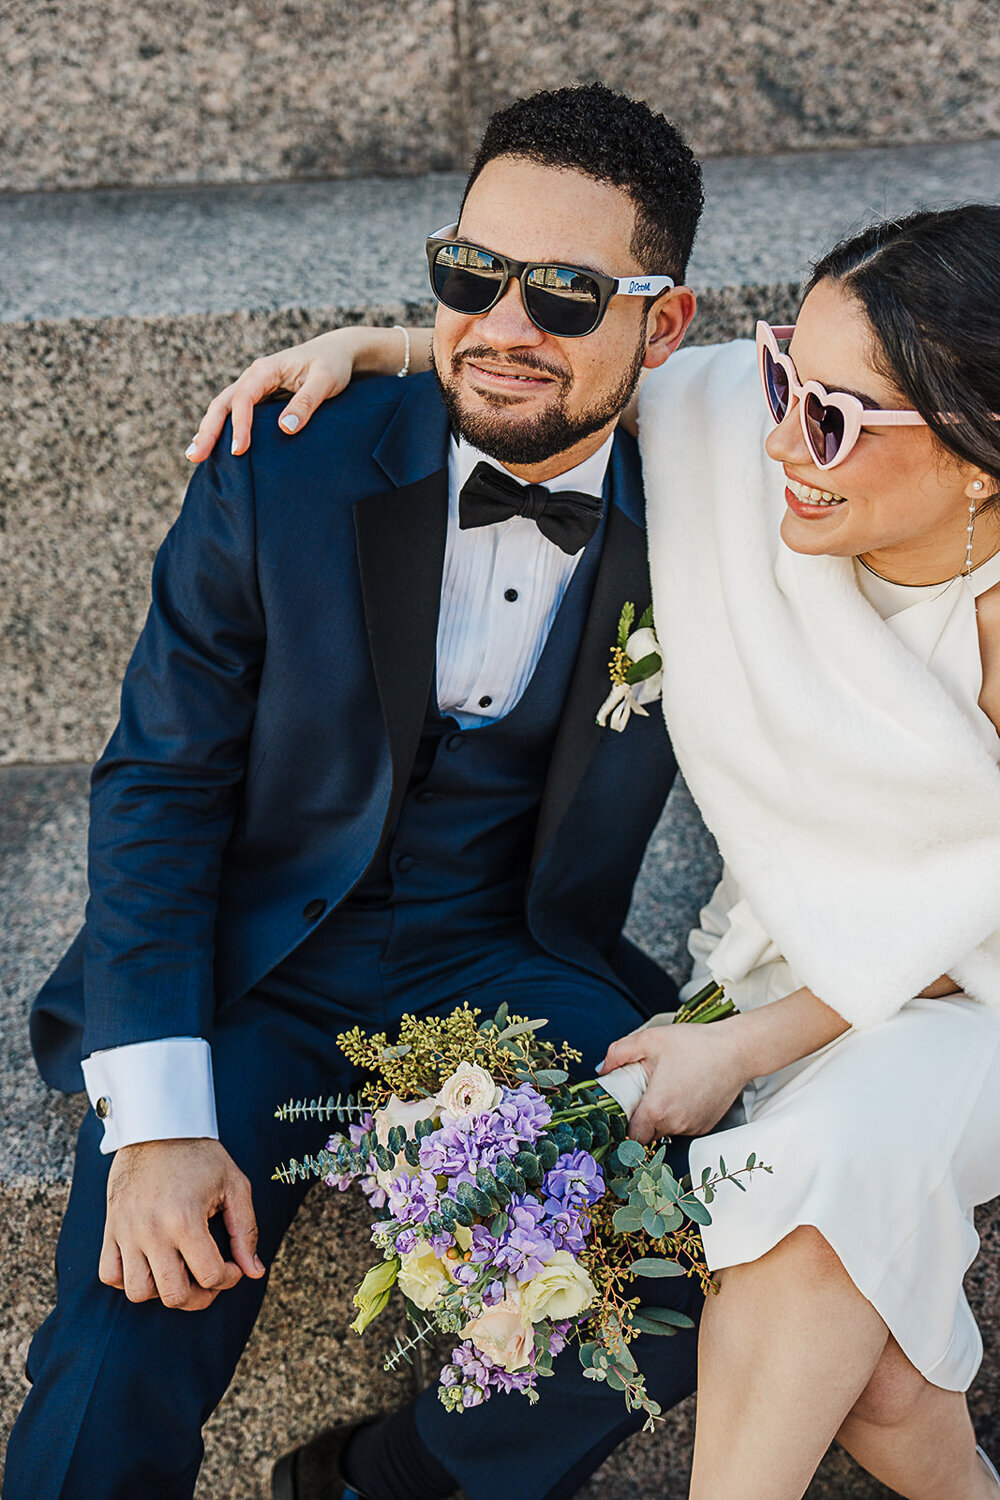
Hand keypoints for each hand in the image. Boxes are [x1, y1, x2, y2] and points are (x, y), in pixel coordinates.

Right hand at [99, 1138, 264, 1310]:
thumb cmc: (200, 1155)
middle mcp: (152, 1231)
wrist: (157, 1127)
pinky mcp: (111, 1228)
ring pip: (137, 1292)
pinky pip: (110, 1274)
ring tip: (179, 1272)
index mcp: (185, 1219)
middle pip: (173, 1295)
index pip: (210, 1276)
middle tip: (209, 1281)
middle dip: (199, 1297)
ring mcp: (127, 1231)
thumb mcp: (234, 1184)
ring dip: (162, 1291)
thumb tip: (254, 1272)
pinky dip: (128, 1278)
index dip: (229, 1278)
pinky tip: (150, 1264)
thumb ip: (246, 1230)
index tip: (233, 1266)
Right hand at [186, 329, 366, 462]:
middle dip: (208, 430)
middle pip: (223, 403)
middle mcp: (254, 377)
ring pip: (224, 408)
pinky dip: (221, 429)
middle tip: (195, 456)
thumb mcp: (326, 380)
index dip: (239, 425)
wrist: (336, 353)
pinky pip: (234, 413)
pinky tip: (213, 448)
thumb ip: (307, 402)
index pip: (244, 397)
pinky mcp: (259, 397)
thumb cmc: (333, 365)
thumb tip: (285, 428)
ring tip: (195, 456)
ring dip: (208, 431)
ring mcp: (254, 387)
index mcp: (267, 369)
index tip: (239, 450)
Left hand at [599, 1020, 746, 1144]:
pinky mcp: (705, 1126)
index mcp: (658, 1108)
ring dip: (660, 1114)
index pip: (630, 1135)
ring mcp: (693, 1127)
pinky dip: (678, 1114)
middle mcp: (675, 1124)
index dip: (621, 1125)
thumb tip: (603, 1068)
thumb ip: (619, 1052)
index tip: (620, 1110)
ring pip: (665, 1129)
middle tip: (643, 1090)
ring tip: (666, 1086)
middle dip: (640, 1115)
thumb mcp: (651, 1039)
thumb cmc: (698, 1045)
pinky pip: (683, 1126)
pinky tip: (683, 1090)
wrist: (737, 1050)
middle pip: (646, 1132)